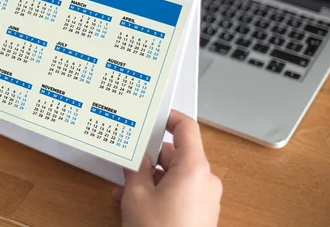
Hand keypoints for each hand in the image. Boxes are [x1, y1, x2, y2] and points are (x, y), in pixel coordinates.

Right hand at [112, 110, 221, 226]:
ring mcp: (205, 199)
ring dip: (150, 178)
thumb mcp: (136, 195)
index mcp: (194, 168)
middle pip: (177, 155)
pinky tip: (133, 202)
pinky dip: (159, 192)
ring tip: (124, 188)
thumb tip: (136, 158)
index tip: (155, 115)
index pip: (187, 128)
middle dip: (150, 158)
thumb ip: (136, 169)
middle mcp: (205, 180)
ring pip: (174, 176)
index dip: (170, 118)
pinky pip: (179, 193)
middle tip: (128, 159)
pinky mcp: (200, 214)